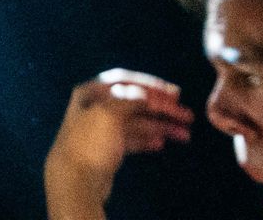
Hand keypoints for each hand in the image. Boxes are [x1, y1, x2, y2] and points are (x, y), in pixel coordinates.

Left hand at [45, 71, 192, 209]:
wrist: (75, 180)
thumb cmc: (90, 142)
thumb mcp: (109, 114)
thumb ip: (129, 100)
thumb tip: (146, 94)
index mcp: (91, 93)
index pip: (125, 82)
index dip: (151, 85)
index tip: (175, 94)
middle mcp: (95, 107)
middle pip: (134, 103)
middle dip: (162, 109)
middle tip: (187, 116)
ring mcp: (101, 129)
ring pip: (136, 123)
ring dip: (160, 126)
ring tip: (184, 134)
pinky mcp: (107, 149)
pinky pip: (131, 139)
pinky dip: (146, 139)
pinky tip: (161, 144)